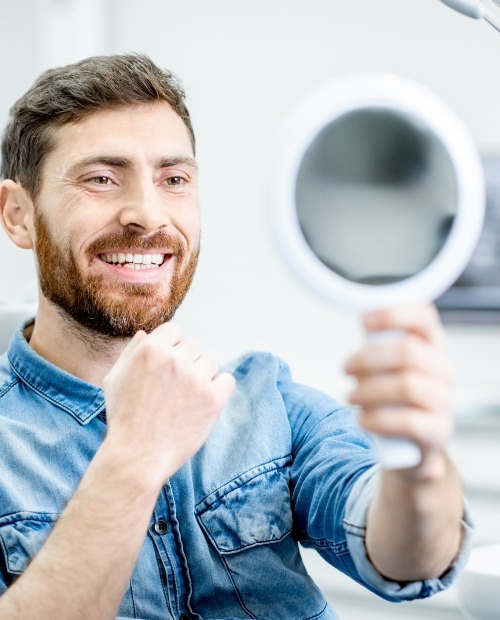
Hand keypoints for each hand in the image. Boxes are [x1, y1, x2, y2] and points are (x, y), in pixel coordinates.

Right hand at [102, 322, 234, 484]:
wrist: (138, 456)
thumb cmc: (124, 418)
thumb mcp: (114, 379)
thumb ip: (131, 352)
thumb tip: (146, 334)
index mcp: (151, 349)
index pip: (175, 330)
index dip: (172, 346)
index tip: (169, 365)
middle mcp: (175, 359)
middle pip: (193, 347)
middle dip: (186, 363)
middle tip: (174, 389)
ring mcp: (196, 378)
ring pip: (210, 363)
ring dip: (201, 376)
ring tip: (185, 399)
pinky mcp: (214, 398)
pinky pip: (227, 380)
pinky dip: (219, 389)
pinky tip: (202, 403)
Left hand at [344, 304, 452, 459]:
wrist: (410, 444)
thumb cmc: (394, 396)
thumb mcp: (387, 366)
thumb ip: (379, 344)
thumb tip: (363, 321)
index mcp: (431, 346)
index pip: (424, 318)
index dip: (394, 314)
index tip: (364, 321)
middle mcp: (442, 369)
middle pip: (409, 352)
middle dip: (369, 358)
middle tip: (346, 369)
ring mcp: (443, 400)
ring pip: (408, 386)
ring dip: (370, 390)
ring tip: (350, 397)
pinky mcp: (438, 429)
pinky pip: (409, 421)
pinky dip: (378, 419)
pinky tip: (362, 419)